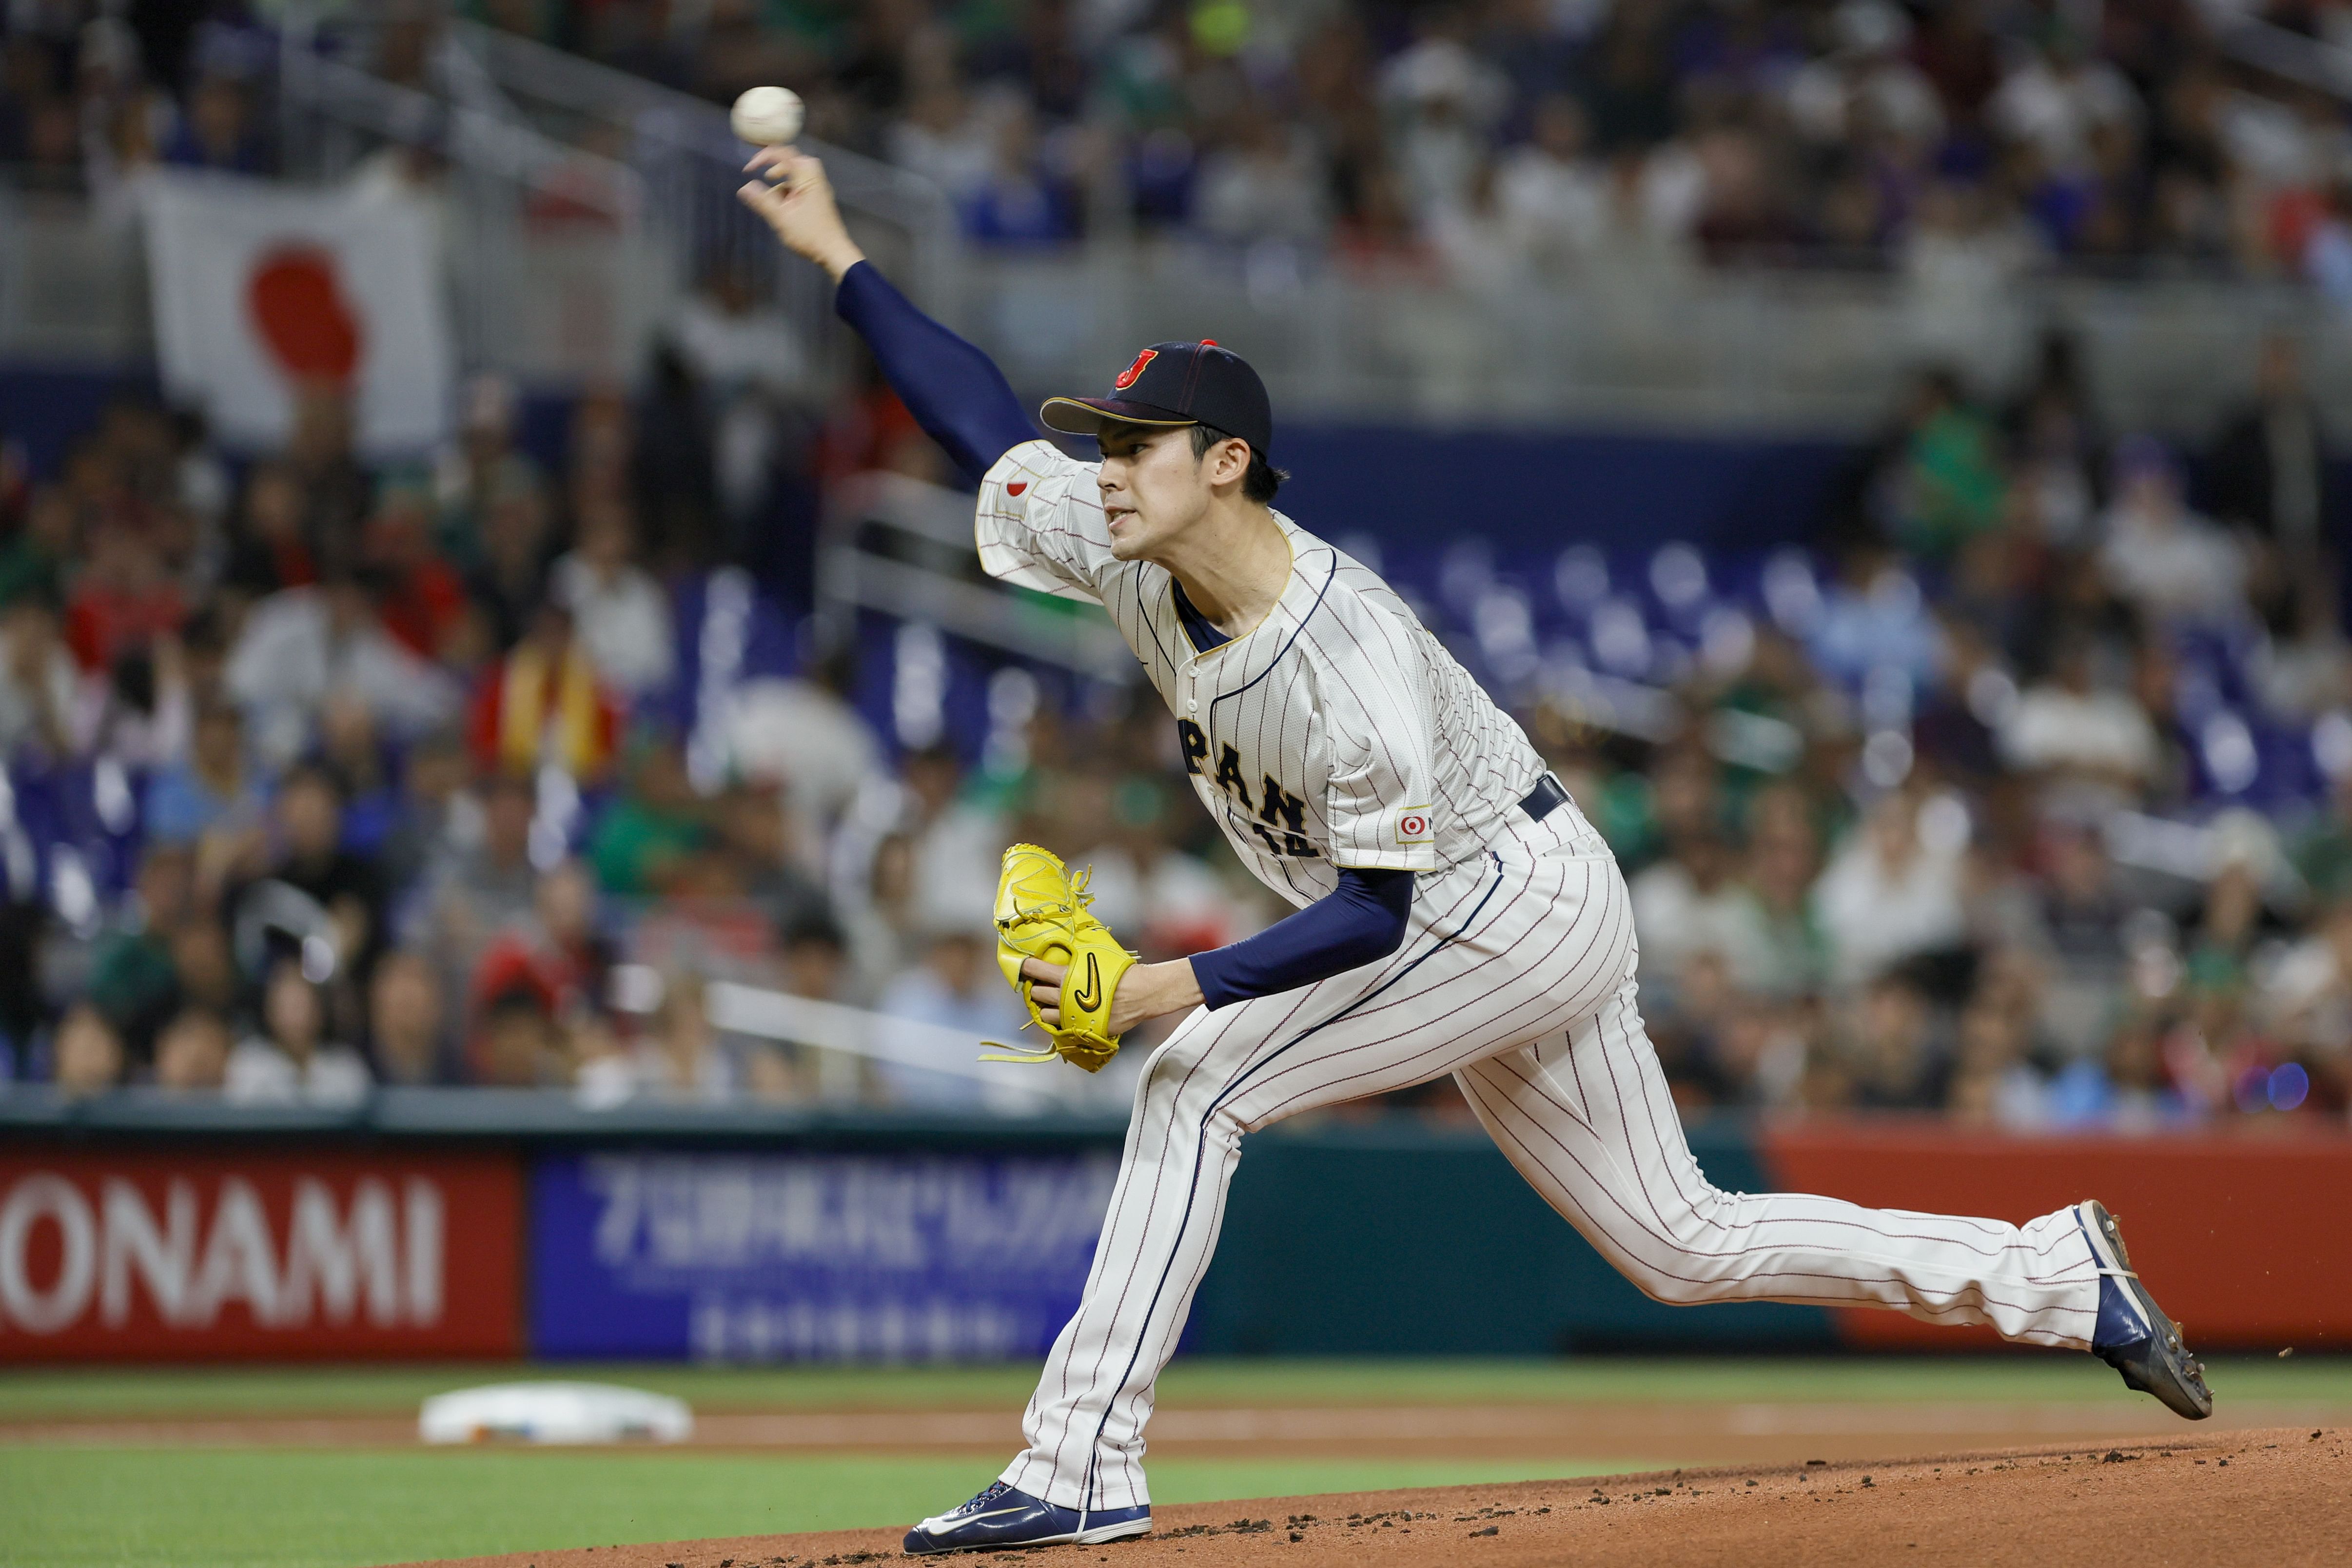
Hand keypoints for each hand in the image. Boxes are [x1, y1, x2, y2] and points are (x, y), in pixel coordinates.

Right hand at [737, 146, 865, 281]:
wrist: (834, 253)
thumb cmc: (809, 235)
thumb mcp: (781, 218)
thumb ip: (762, 201)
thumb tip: (744, 188)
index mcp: (807, 179)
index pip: (785, 154)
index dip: (764, 156)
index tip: (749, 169)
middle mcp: (815, 180)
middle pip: (795, 161)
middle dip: (777, 166)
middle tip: (767, 177)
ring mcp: (818, 191)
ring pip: (798, 176)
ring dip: (783, 183)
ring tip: (772, 199)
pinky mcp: (818, 201)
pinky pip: (802, 188)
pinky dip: (790, 193)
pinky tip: (783, 210)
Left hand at [1021, 955, 1202, 1036]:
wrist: (1143, 993)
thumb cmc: (1122, 970)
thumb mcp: (1098, 954)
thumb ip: (1078, 954)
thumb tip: (1066, 944)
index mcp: (1067, 976)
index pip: (1035, 969)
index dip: (1027, 967)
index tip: (1025, 966)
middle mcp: (1065, 997)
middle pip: (1036, 995)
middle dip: (1036, 988)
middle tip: (1040, 985)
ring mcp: (1073, 1016)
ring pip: (1044, 1016)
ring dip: (1045, 1008)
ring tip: (1051, 1002)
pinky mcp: (1082, 1029)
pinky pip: (1062, 1029)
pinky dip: (1060, 1022)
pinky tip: (1065, 1014)